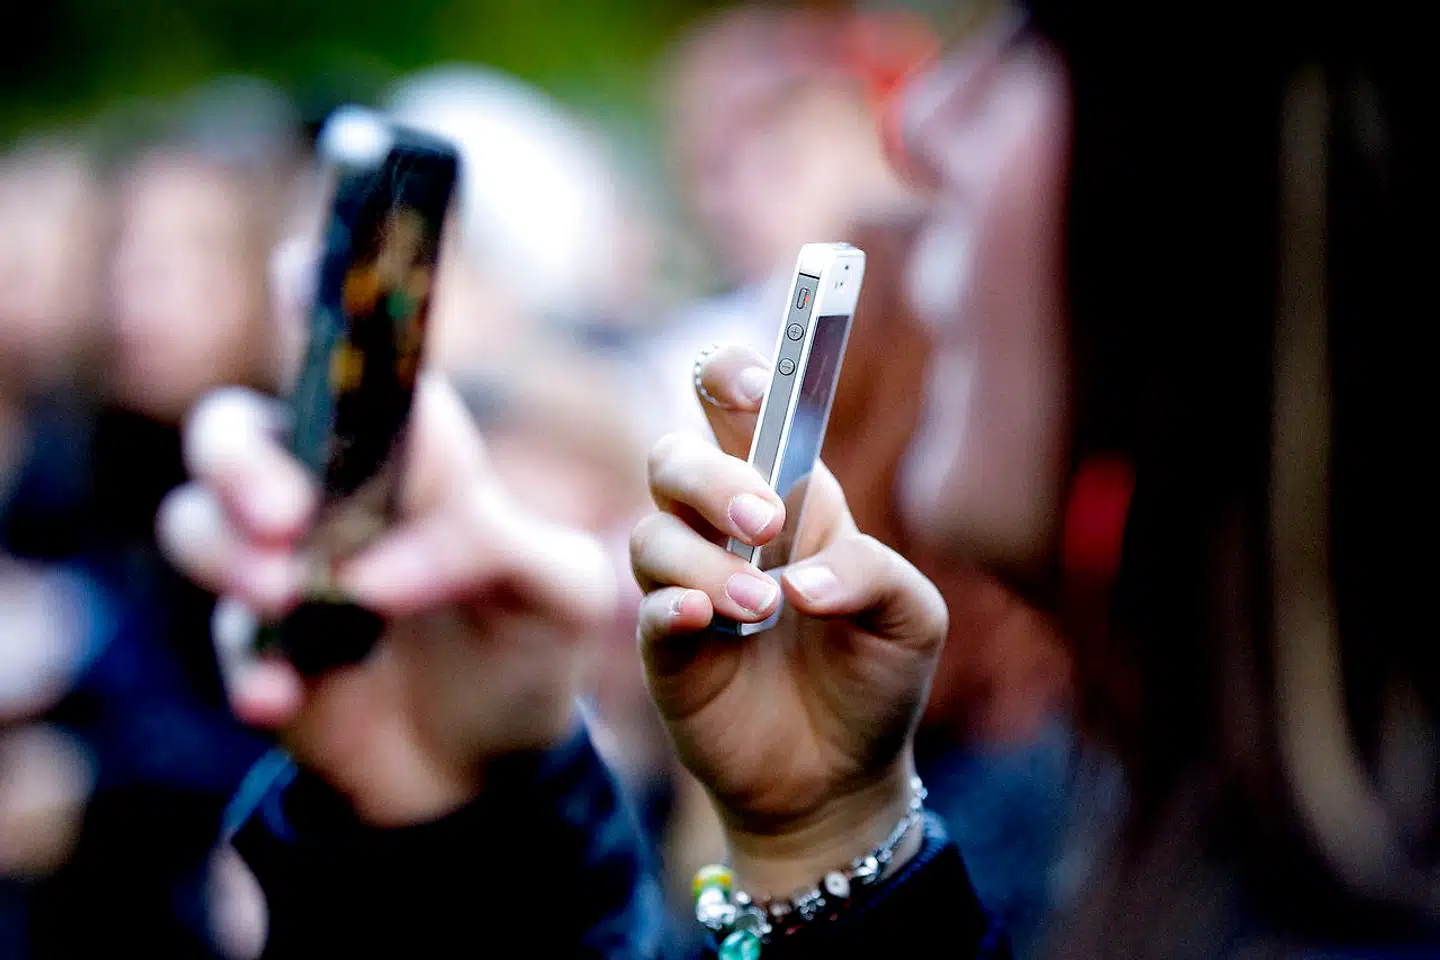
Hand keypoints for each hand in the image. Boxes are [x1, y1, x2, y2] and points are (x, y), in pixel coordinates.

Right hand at [156, 247, 615, 827]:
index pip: (356, 368)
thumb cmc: (529, 648)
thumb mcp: (560, 594)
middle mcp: (330, 497)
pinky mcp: (256, 650)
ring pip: (199, 522)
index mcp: (411, 461)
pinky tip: (280, 694)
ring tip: (293, 596)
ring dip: (232, 554)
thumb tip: (379, 565)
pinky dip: (247, 662)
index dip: (317, 308)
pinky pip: (223, 638)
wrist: (494, 764)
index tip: (297, 264)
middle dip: (244, 461)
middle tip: (289, 515)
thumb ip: (501, 549)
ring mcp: (282, 571)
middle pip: (236, 431)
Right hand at [630, 343, 947, 896]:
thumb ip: (872, 571)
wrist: (843, 778)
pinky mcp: (668, 650)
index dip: (732, 379)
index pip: (738, 412)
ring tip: (766, 609)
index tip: (750, 384)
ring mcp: (690, 587)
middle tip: (765, 524)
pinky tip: (705, 619)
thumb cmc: (876, 679)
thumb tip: (800, 580)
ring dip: (708, 562)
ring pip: (653, 535)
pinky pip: (648, 608)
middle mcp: (726, 531)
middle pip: (674, 458)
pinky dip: (671, 605)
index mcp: (791, 499)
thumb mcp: (912, 618)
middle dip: (713, 477)